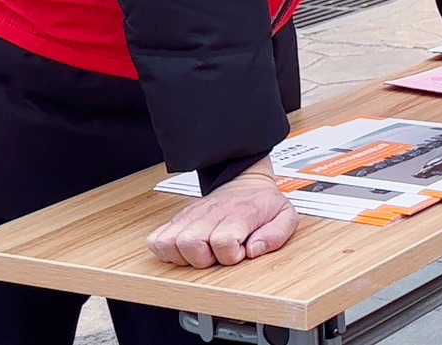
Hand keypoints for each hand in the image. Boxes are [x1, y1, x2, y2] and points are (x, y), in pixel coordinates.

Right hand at [147, 167, 296, 268]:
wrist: (246, 181)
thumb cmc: (263, 203)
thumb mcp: (285, 216)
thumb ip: (277, 234)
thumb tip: (253, 249)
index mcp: (238, 213)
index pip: (223, 241)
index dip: (231, 255)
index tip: (240, 252)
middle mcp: (211, 213)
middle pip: (190, 243)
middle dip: (204, 259)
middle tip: (217, 255)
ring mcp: (191, 216)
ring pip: (169, 243)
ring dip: (184, 257)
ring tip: (202, 253)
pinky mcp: (178, 220)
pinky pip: (156, 240)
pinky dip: (166, 251)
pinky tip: (185, 251)